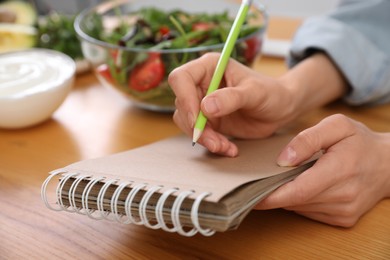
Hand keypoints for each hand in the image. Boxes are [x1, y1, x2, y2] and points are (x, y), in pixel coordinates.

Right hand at [168, 53, 296, 156]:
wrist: (280, 110)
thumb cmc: (271, 93)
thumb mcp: (255, 93)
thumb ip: (232, 98)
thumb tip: (206, 107)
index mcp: (209, 67)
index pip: (181, 78)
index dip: (184, 98)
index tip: (197, 118)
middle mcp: (201, 83)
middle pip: (182, 104)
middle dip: (196, 126)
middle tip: (215, 141)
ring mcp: (203, 103)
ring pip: (187, 122)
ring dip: (204, 138)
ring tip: (225, 146)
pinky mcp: (207, 120)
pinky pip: (199, 134)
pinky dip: (211, 144)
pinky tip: (229, 148)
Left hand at [255, 114, 389, 226]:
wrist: (388, 164)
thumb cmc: (360, 141)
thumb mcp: (336, 125)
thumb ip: (307, 139)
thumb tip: (283, 160)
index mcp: (340, 170)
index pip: (298, 191)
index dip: (271, 196)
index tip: (250, 195)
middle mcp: (344, 196)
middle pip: (296, 201)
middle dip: (274, 193)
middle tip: (258, 180)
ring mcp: (345, 211)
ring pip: (301, 207)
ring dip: (287, 196)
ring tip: (281, 179)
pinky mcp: (344, 219)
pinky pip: (311, 212)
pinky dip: (300, 201)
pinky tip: (302, 186)